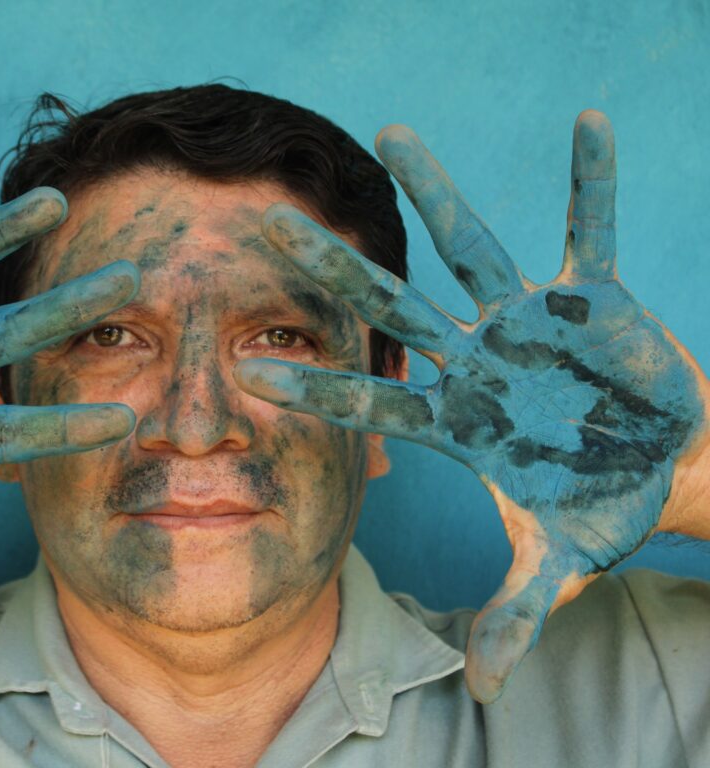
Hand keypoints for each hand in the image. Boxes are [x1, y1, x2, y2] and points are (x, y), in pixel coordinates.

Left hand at [234, 111, 709, 702]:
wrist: (659, 462)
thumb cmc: (595, 504)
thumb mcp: (555, 561)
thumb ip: (514, 611)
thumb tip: (485, 684)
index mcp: (457, 420)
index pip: (371, 400)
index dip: (314, 385)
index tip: (245, 367)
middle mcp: (477, 361)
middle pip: (393, 309)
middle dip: (334, 272)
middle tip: (266, 226)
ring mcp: (529, 324)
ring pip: (473, 249)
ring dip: (438, 195)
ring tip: (392, 133)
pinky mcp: (593, 299)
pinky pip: (591, 229)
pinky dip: (594, 184)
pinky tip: (592, 128)